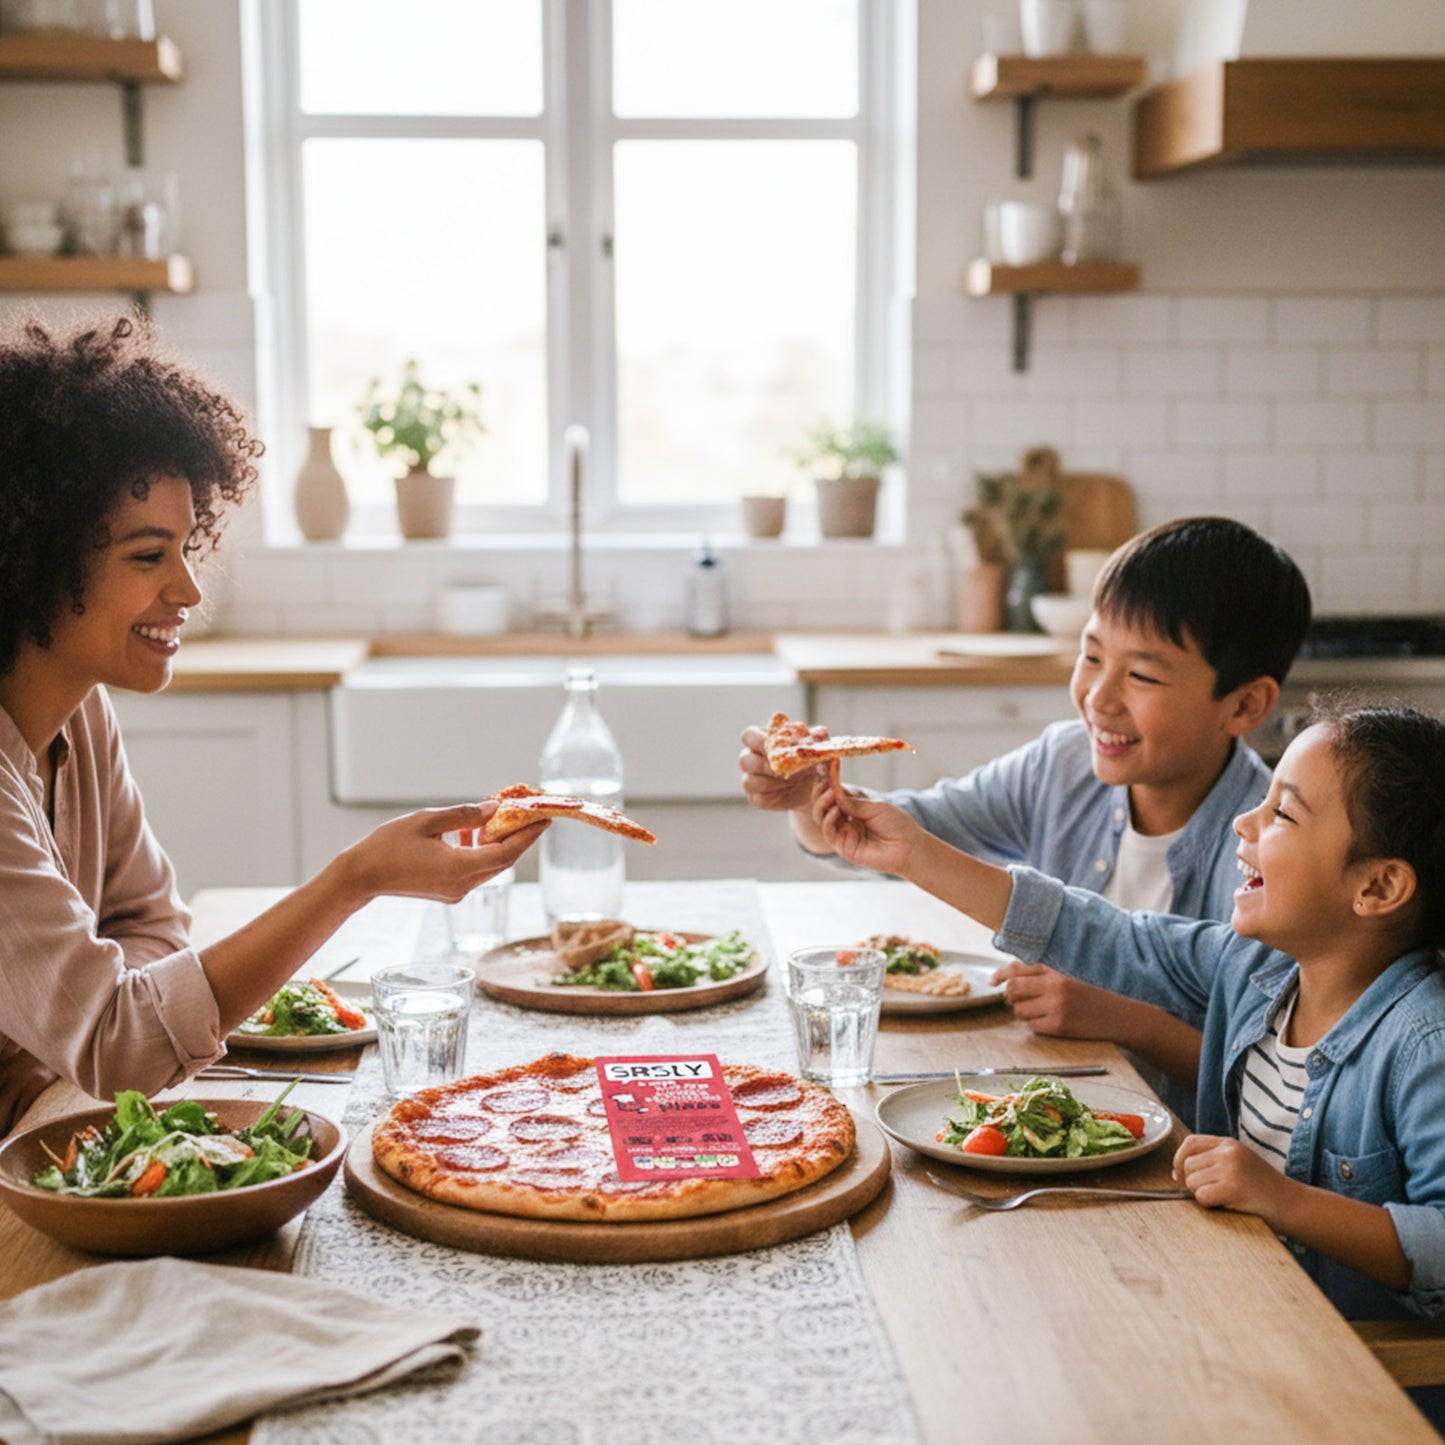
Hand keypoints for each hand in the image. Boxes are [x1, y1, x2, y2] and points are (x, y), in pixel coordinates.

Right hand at [342, 800, 546, 903]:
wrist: (361, 876)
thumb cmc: (389, 845)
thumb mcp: (428, 820)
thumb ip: (464, 815)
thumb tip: (494, 809)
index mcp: (460, 868)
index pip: (507, 852)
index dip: (528, 835)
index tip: (545, 818)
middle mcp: (463, 885)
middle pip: (502, 860)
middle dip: (519, 837)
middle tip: (531, 814)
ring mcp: (456, 891)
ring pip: (489, 865)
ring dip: (497, 841)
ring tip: (499, 815)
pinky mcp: (448, 891)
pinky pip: (474, 869)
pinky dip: (480, 850)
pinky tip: (470, 830)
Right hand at [738, 722, 827, 812]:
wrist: (812, 784)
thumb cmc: (809, 757)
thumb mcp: (816, 744)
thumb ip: (818, 736)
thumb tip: (819, 734)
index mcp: (759, 739)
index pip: (748, 736)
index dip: (760, 741)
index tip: (778, 747)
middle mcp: (749, 758)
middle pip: (744, 760)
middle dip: (767, 765)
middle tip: (789, 767)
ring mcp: (750, 779)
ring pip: (751, 781)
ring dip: (775, 781)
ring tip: (797, 779)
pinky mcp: (756, 797)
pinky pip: (760, 798)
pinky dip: (777, 796)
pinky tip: (791, 790)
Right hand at [812, 775, 923, 876]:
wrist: (908, 847)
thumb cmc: (896, 823)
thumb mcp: (875, 806)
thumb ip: (853, 802)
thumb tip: (833, 792)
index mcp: (853, 804)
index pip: (834, 791)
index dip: (829, 781)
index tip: (827, 767)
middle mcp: (845, 817)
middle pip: (823, 804)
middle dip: (821, 792)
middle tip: (824, 783)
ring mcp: (843, 831)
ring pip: (821, 817)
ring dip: (823, 804)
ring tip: (830, 795)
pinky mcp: (842, 846)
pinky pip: (828, 832)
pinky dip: (829, 820)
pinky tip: (836, 810)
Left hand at [991, 961, 1120, 1039]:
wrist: (1116, 1015)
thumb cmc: (1086, 995)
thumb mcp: (1064, 976)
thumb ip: (1037, 972)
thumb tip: (1007, 974)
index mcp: (1054, 973)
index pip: (1017, 970)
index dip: (1000, 975)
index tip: (992, 982)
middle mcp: (1054, 988)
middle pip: (1013, 991)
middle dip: (1011, 997)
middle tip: (1020, 1000)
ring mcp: (1057, 1008)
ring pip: (1020, 1011)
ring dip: (1025, 1013)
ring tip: (1041, 1011)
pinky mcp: (1060, 1027)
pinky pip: (1033, 1027)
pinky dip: (1036, 1026)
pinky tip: (1050, 1022)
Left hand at [1172, 1134, 1290, 1225]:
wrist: (1294, 1204)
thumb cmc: (1264, 1189)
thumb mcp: (1240, 1163)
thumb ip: (1214, 1160)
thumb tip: (1179, 1172)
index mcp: (1229, 1144)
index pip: (1190, 1143)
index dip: (1179, 1159)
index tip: (1179, 1175)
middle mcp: (1228, 1152)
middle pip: (1188, 1165)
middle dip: (1192, 1182)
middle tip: (1209, 1193)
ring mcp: (1231, 1169)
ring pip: (1192, 1182)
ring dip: (1201, 1195)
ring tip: (1223, 1198)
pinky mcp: (1232, 1188)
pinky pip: (1202, 1196)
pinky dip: (1208, 1205)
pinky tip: (1226, 1205)